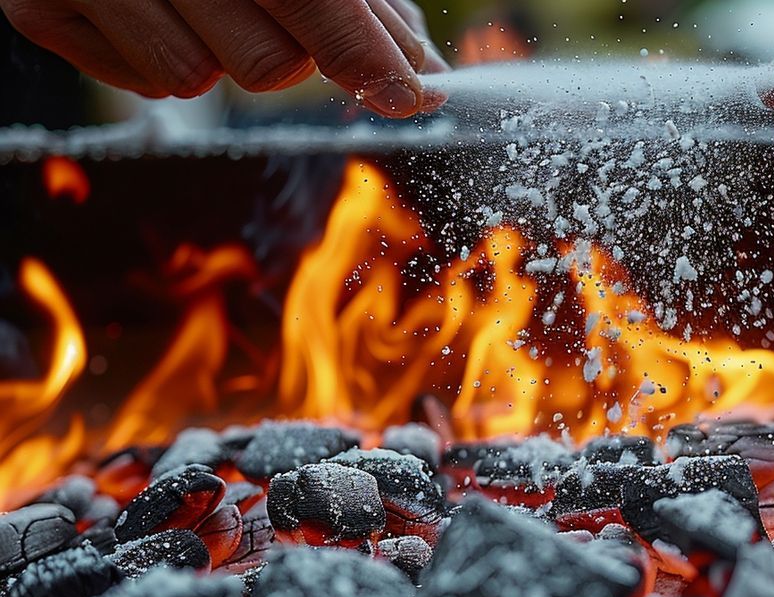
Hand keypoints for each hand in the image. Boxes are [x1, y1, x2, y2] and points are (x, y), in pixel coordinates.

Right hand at [0, 0, 447, 115]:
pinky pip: (146, 84)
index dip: (363, 54)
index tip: (407, 94)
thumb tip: (418, 71)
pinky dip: (165, 57)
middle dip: (291, 53)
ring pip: (199, 81)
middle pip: (269, 66)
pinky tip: (155, 4)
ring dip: (220, 53)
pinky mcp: (35, 7)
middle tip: (268, 8)